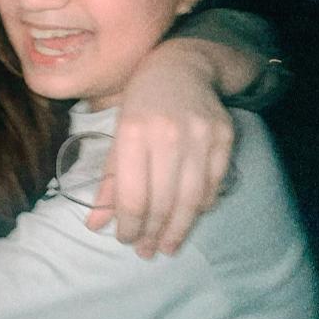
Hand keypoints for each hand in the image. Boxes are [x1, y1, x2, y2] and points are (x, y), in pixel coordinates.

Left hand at [87, 41, 234, 257]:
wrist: (179, 67)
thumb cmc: (139, 103)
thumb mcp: (117, 135)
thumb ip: (110, 181)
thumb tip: (94, 224)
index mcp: (132, 132)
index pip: (133, 195)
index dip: (130, 225)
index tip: (126, 240)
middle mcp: (167, 133)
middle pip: (163, 201)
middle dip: (153, 232)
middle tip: (148, 251)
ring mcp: (200, 134)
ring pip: (192, 198)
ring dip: (179, 228)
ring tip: (168, 245)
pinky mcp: (224, 135)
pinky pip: (214, 183)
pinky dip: (202, 205)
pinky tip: (190, 216)